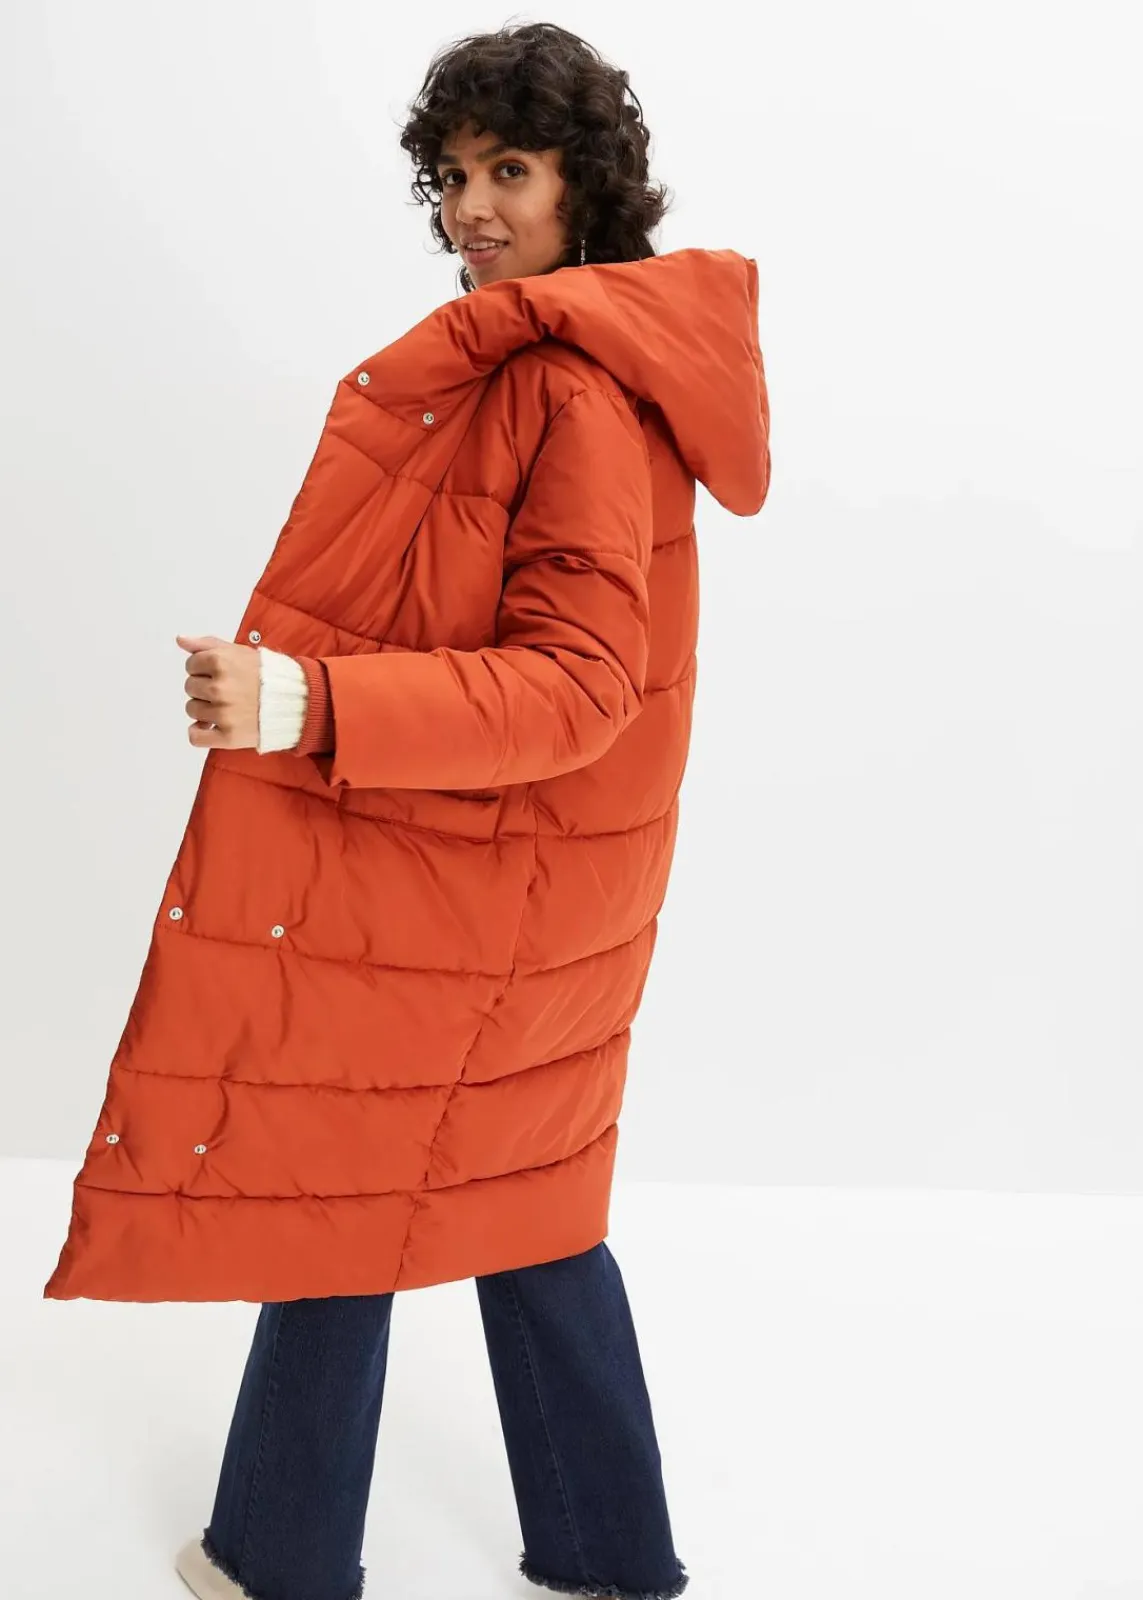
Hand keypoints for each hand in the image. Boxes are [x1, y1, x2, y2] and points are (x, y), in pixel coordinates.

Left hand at [177, 633, 260, 749]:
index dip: (203, 669)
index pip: (190, 665)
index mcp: (220, 662)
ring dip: (205, 709)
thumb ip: (206, 644)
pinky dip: (199, 733)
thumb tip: (180, 640)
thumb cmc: (266, 675)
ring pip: (192, 710)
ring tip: (226, 706)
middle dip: (204, 689)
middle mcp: (219, 687)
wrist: (296, 702)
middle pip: (190, 687)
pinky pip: (195, 737)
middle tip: (226, 691)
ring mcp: (223, 713)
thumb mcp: (238, 651)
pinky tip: (211, 727)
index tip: (220, 674)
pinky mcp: (228, 736)